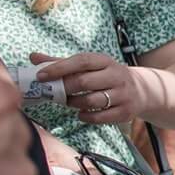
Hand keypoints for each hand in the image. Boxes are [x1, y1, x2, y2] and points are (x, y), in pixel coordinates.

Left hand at [30, 50, 144, 124]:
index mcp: (105, 61)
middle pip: (84, 82)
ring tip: (69, 102)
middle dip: (64, 89)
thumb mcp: (89, 66)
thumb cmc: (105, 76)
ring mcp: (123, 94)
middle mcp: (117, 76)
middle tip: (54, 93)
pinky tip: (81, 113)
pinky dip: (86, 116)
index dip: (59, 68)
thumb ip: (61, 62)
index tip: (40, 76)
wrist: (141, 90)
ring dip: (74, 103)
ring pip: (91, 101)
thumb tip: (33, 57)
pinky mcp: (126, 111)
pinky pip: (100, 117)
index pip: (81, 61)